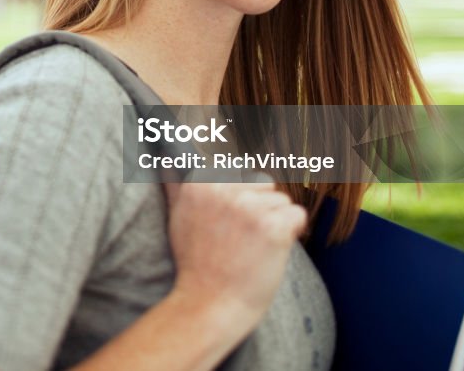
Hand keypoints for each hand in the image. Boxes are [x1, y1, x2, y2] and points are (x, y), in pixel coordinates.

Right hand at [163, 177, 306, 332]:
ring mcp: (249, 207)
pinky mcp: (273, 227)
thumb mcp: (178, 217)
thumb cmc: (196, 264)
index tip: (227, 225)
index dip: (240, 200)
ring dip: (274, 224)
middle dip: (259, 208)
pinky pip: (297, 216)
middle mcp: (223, 189)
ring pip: (282, 201)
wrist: (209, 304)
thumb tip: (166, 159)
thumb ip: (176, 185)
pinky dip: (291, 234)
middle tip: (240, 239)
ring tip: (251, 249)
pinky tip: (269, 252)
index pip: (240, 172)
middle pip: (264, 184)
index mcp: (200, 182)